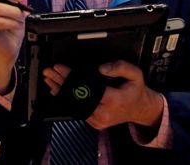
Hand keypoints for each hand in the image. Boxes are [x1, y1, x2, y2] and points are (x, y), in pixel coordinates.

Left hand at [43, 61, 162, 129]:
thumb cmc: (136, 91)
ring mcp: (99, 120)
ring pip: (75, 105)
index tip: (60, 68)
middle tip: (49, 71)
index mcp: (115, 100)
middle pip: (77, 97)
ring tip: (49, 79)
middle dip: (61, 82)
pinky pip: (78, 110)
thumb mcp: (135, 74)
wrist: (140, 109)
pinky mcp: (95, 123)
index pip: (87, 88)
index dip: (71, 78)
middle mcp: (105, 113)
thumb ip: (119, 67)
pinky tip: (58, 90)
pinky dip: (67, 99)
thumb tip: (100, 68)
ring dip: (61, 91)